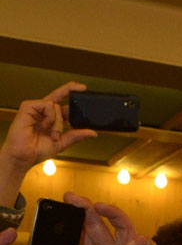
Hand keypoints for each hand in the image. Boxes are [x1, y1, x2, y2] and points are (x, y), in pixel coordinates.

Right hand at [0, 83, 94, 204]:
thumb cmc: (38, 150)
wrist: (24, 156)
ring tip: (51, 134)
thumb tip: (93, 132)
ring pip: (56, 106)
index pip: (63, 103)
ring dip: (58, 122)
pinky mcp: (28, 106)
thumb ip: (76, 135)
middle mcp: (44, 111)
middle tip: (80, 93)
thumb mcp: (62, 142)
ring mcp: (36, 107)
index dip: (72, 93)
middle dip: (69, 99)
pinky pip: (47, 105)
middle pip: (60, 97)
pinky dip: (49, 117)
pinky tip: (44, 126)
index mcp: (52, 118)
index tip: (84, 88)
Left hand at [41, 197, 156, 244]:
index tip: (59, 208)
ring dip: (113, 214)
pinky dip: (140, 241)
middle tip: (71, 197)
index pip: (82, 232)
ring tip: (100, 207)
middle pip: (98, 222)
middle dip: (86, 208)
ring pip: (124, 226)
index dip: (73, 219)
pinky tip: (129, 244)